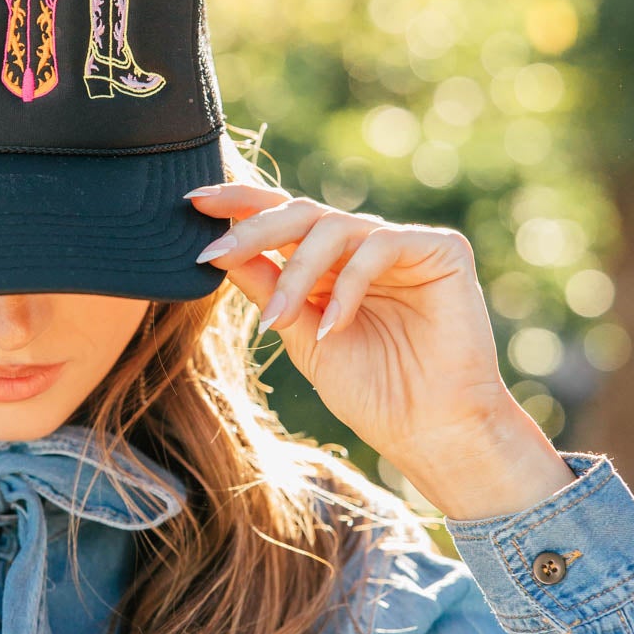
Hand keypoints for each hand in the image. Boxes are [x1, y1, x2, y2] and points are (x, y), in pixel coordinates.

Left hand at [189, 182, 573, 515]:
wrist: (429, 430)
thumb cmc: (371, 391)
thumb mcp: (299, 336)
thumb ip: (267, 289)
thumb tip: (218, 252)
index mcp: (330, 263)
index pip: (282, 218)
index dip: (240, 205)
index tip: (191, 202)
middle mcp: (364, 245)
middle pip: (302, 213)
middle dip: (253, 230)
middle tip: (214, 253)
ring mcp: (404, 244)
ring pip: (334, 227)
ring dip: (297, 273)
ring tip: (278, 320)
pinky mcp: (442, 250)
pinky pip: (381, 245)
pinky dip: (349, 285)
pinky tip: (333, 327)